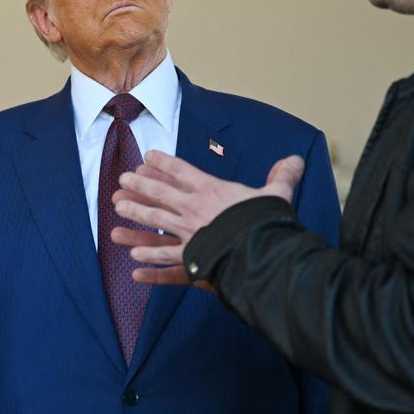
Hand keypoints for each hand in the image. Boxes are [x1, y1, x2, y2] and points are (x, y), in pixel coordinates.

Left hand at [110, 151, 303, 285]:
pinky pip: (165, 255)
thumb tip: (297, 159)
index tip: (148, 156)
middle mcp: (195, 208)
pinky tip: (133, 256)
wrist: (263, 252)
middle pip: (160, 193)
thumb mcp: (277, 194)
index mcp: (213, 190)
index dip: (163, 162)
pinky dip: (150, 256)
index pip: (182, 170)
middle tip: (122, 180)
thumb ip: (282, 177)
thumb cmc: (268, 222)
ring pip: (155, 220)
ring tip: (117, 208)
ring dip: (135, 213)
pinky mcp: (191, 256)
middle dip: (140, 185)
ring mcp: (190, 232)